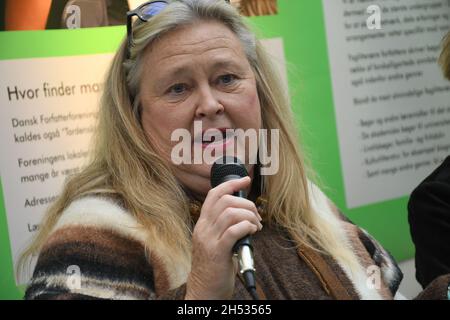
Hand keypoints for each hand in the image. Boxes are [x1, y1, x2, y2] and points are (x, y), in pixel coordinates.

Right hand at [185, 176, 262, 299]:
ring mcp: (209, 240)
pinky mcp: (217, 252)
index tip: (245, 180)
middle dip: (246, 204)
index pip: (214, 195)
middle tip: (257, 216)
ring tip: (256, 226)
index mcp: (203, 224)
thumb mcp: (215, 242)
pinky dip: (247, 227)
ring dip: (250, 216)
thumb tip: (246, 214)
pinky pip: (234, 230)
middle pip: (225, 201)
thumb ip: (225, 227)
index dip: (231, 184)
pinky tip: (253, 232)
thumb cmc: (215, 266)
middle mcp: (203, 228)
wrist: (205, 290)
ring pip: (231, 213)